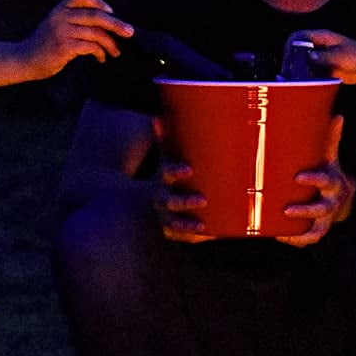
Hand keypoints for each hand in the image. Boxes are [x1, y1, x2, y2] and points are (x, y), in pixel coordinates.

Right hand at [17, 0, 132, 80]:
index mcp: (59, 8)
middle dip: (116, 24)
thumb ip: (74, 21)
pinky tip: (101, 58)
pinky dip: (100, 53)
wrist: (26, 60)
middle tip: (130, 32)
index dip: (98, 1)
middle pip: (95, 15)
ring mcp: (62, 31)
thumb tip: (105, 26)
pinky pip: (90, 47)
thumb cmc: (45, 45)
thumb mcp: (56, 25)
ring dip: (110, 44)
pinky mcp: (64, 47)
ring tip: (116, 52)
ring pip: (95, 33)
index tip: (110, 11)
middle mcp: (61, 16)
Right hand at [149, 119, 212, 240]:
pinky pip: (184, 238)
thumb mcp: (164, 160)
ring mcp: (166, 219)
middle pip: (170, 202)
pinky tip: (211, 234)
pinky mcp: (174, 233)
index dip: (176, 172)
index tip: (189, 169)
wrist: (144, 206)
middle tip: (203, 199)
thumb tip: (158, 117)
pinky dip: (195, 237)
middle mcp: (161, 201)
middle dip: (185, 201)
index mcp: (161, 180)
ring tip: (202, 226)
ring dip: (187, 226)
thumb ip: (165, 141)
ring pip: (174, 225)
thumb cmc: (165, 179)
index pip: (167, 174)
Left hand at [277, 114, 350, 246]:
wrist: (344, 194)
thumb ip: (330, 138)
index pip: (325, 181)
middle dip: (304, 211)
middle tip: (286, 210)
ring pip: (317, 229)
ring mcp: (326, 219)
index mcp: (333, 182)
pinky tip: (281, 237)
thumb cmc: (329, 171)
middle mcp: (331, 202)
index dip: (313, 181)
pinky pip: (310, 239)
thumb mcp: (330, 156)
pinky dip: (297, 241)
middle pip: (321, 209)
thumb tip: (338, 115)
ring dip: (300, 232)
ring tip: (281, 233)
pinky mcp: (319, 229)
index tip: (298, 177)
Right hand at [293, 29, 355, 85]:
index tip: (288, 58)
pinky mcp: (323, 69)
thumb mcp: (341, 56)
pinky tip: (303, 85)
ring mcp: (320, 57)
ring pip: (302, 62)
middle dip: (291, 61)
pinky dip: (305, 78)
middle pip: (297, 50)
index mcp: (322, 37)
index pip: (299, 36)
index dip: (290, 45)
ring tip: (294, 81)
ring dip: (297, 71)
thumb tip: (309, 57)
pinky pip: (310, 72)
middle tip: (288, 74)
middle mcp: (318, 46)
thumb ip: (325, 57)